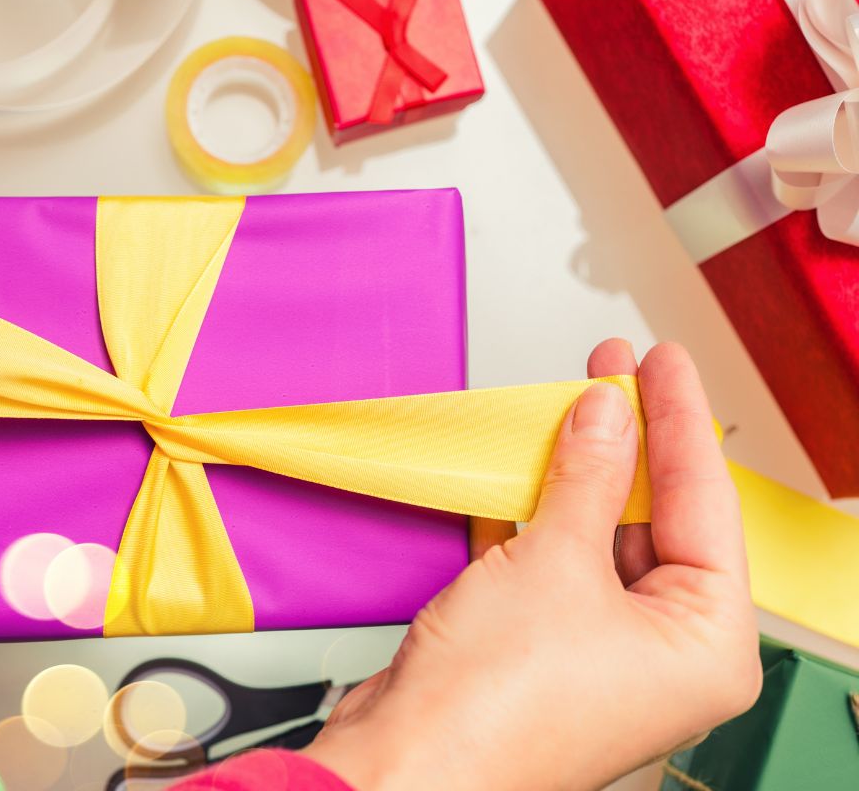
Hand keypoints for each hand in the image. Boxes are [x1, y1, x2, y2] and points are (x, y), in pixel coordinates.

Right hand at [303, 341, 760, 789]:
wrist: (404, 764)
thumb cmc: (492, 709)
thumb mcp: (556, 563)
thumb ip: (588, 476)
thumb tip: (609, 412)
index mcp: (705, 646)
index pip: (706, 505)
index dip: (680, 421)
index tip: (661, 360)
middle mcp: (662, 652)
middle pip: (656, 517)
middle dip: (628, 441)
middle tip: (615, 370)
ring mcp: (600, 648)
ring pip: (598, 534)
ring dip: (575, 472)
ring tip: (568, 404)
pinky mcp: (542, 642)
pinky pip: (554, 558)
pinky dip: (535, 512)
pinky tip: (524, 464)